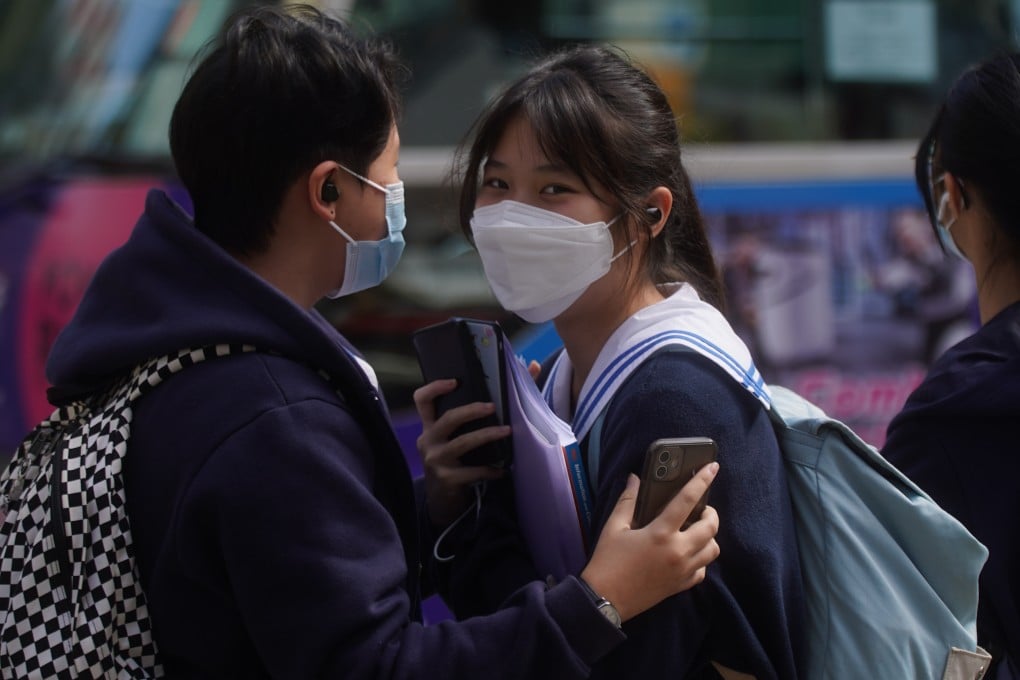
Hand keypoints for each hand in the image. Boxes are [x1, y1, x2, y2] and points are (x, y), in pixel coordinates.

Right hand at [413, 378, 508, 526]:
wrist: (444, 499)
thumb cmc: (459, 458)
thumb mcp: (462, 435)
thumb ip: (488, 405)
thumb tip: (532, 366)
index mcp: (431, 425)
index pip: (422, 400)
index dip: (435, 387)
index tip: (455, 381)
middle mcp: (428, 440)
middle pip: (448, 418)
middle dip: (471, 410)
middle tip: (493, 407)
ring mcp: (435, 460)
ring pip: (462, 443)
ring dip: (486, 436)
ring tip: (507, 432)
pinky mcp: (446, 479)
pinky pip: (471, 472)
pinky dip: (490, 470)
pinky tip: (503, 470)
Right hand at [579, 463, 719, 621]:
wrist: (605, 599)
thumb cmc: (608, 560)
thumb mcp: (614, 527)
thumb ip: (627, 500)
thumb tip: (634, 479)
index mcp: (660, 533)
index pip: (688, 500)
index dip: (702, 481)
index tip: (712, 467)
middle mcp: (678, 551)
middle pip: (711, 527)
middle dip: (711, 513)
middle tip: (700, 509)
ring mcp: (682, 570)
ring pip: (713, 550)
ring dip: (709, 537)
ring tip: (695, 531)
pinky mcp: (681, 585)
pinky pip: (703, 570)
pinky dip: (701, 559)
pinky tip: (688, 553)